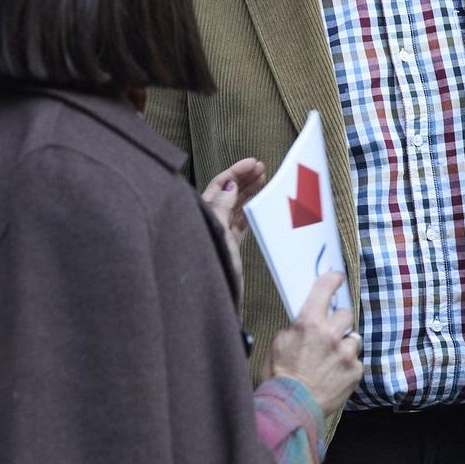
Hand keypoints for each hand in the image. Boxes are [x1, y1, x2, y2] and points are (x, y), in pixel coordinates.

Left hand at [200, 157, 266, 285]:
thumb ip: (221, 208)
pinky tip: (259, 200)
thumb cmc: (210, 269)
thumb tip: (229, 184)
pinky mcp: (229, 244)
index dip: (235, 172)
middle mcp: (209, 221)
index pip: (218, 185)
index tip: (253, 163)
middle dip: (243, 178)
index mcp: (202, 216)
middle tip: (261, 168)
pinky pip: (240, 220)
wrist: (213, 300)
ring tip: (263, 178)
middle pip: (226, 192)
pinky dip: (250, 208)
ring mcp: (220, 232)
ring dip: (248, 191)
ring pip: (235, 205)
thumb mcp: (217, 235)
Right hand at [269, 270, 361, 415]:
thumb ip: (295, 327)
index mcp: (308, 323)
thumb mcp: (277, 343)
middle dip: (337, 323)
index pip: (325, 289)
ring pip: (353, 338)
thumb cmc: (280, 377)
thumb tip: (306, 318)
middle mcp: (331, 334)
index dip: (332, 280)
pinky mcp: (356, 370)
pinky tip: (333, 374)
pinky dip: (347, 365)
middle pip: (345, 314)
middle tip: (327, 335)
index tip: (336, 277)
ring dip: (344, 345)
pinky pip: (356, 360)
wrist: (292, 407)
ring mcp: (346, 353)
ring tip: (330, 360)